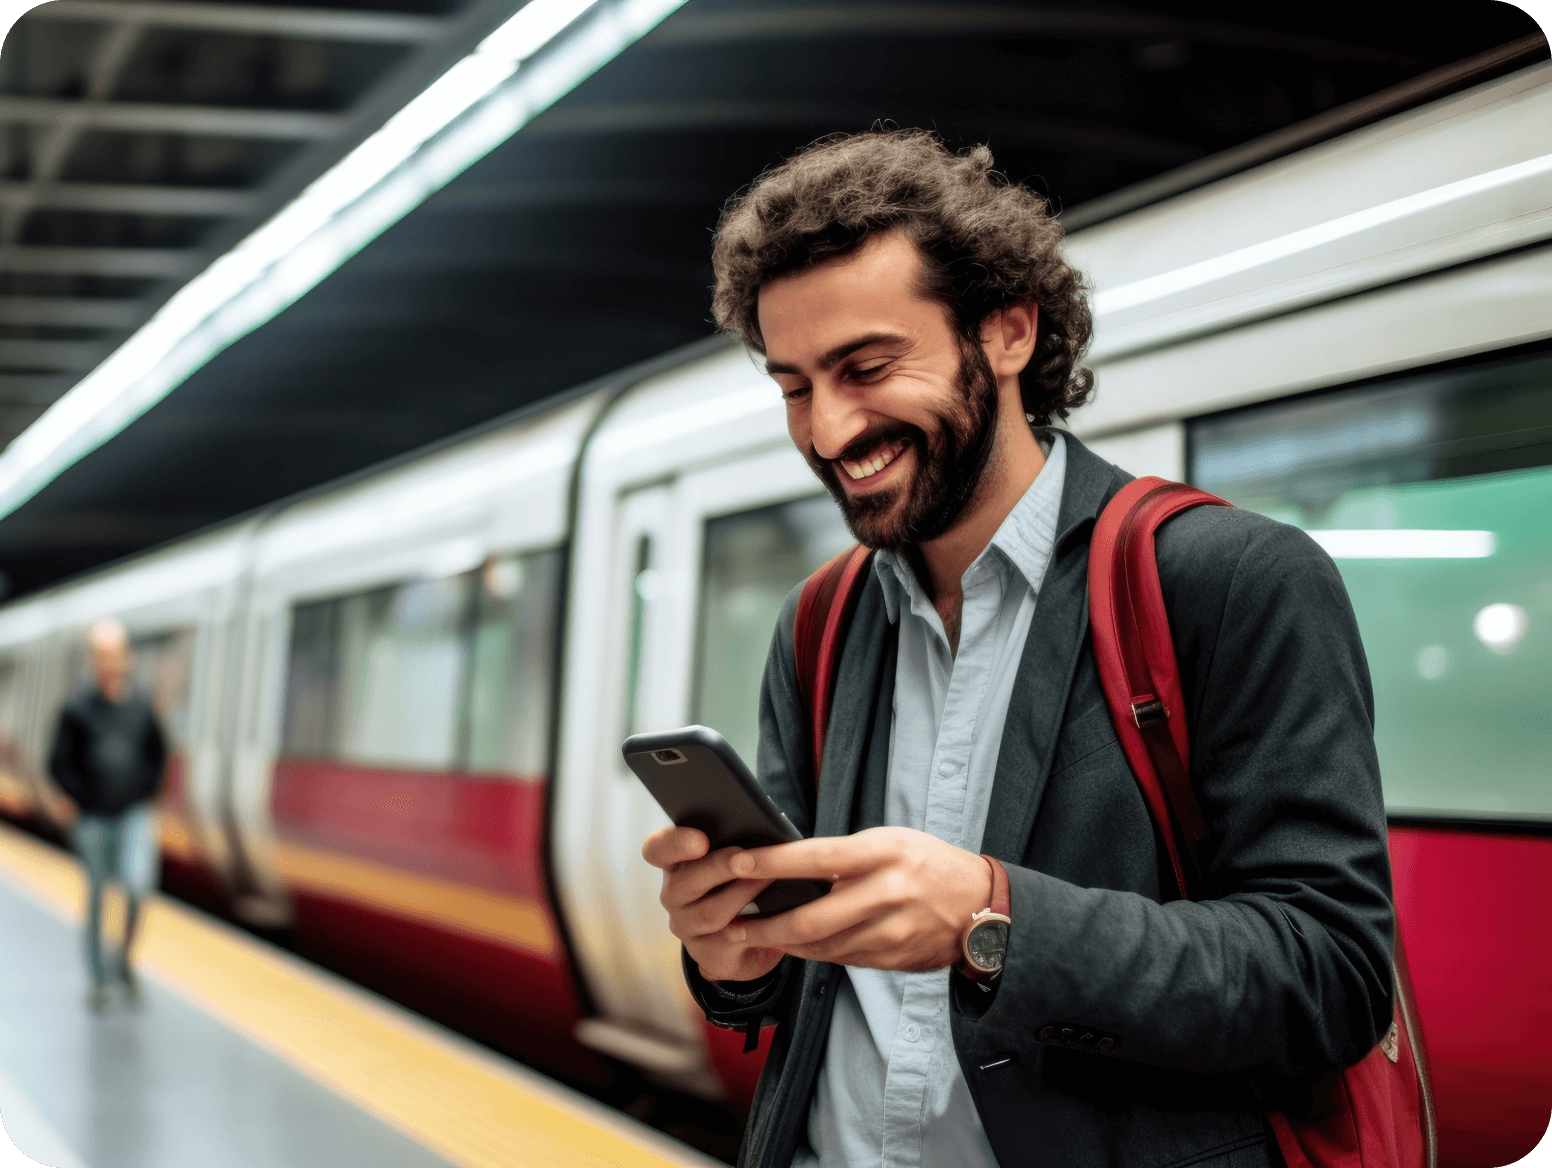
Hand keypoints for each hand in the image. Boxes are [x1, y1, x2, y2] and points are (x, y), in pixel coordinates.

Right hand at [642, 826, 782, 982]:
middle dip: (718, 867)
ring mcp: (687, 926)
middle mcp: (675, 895)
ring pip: (709, 913)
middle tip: (745, 858)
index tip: (700, 840)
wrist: (748, 940)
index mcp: (676, 864)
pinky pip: (731, 940)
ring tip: (767, 879)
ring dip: (740, 895)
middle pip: (683, 882)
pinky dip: (755, 925)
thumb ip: (735, 842)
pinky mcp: (707, 953)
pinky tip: (775, 914)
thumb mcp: (734, 859)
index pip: (658, 849)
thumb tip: (761, 830)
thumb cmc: (741, 885)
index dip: (674, 843)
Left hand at [723, 827, 993, 970]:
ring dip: (782, 943)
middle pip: (812, 917)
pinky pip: (840, 960)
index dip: (774, 863)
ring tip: (751, 935)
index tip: (738, 863)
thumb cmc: (928, 864)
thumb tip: (791, 864)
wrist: (980, 906)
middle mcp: (886, 894)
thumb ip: (846, 855)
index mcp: (884, 854)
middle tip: (732, 922)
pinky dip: (812, 953)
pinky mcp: (891, 959)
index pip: (818, 857)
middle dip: (765, 924)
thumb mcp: (891, 842)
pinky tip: (792, 946)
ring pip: (821, 946)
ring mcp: (890, 933)